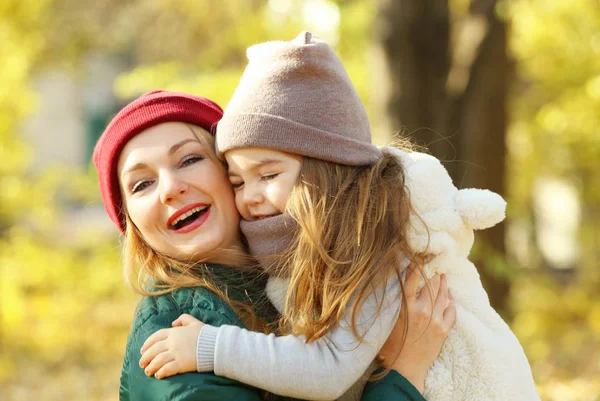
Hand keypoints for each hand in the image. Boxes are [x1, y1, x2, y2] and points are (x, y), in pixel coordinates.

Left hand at [139, 313, 204, 378]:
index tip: (142, 350)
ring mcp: (176, 353)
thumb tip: (173, 323)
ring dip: (151, 367)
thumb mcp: (194, 322)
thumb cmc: (206, 334)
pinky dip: (161, 372)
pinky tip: (158, 375)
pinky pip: (167, 369)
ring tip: (148, 372)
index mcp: (175, 332)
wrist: (215, 344)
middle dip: (145, 357)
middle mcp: (173, 342)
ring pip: (158, 360)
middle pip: (154, 350)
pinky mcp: (181, 363)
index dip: (147, 344)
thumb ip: (183, 318)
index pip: (155, 337)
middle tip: (142, 364)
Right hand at [379, 266, 455, 393]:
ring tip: (442, 275)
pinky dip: (451, 300)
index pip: (413, 278)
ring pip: (443, 295)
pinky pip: (451, 310)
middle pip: (432, 283)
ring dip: (443, 283)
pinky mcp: (443, 330)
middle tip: (435, 262)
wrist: (403, 370)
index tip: (419, 255)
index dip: (417, 264)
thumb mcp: (386, 319)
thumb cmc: (388, 346)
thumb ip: (392, 301)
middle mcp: (422, 310)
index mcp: (406, 306)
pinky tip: (450, 295)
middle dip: (434, 271)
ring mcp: (435, 320)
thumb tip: (393, 284)